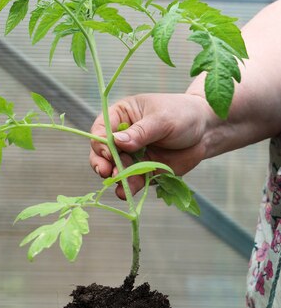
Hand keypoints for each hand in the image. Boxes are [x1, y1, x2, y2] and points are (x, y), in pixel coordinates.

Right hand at [89, 93, 214, 197]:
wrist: (206, 131)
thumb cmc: (182, 114)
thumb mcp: (162, 119)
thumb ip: (140, 132)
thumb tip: (117, 142)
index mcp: (121, 116)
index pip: (101, 129)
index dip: (101, 142)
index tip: (109, 153)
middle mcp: (122, 137)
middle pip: (102, 153)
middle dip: (103, 163)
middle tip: (107, 172)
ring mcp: (132, 156)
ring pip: (115, 170)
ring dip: (116, 178)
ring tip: (121, 185)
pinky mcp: (143, 171)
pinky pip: (132, 181)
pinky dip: (128, 188)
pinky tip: (127, 193)